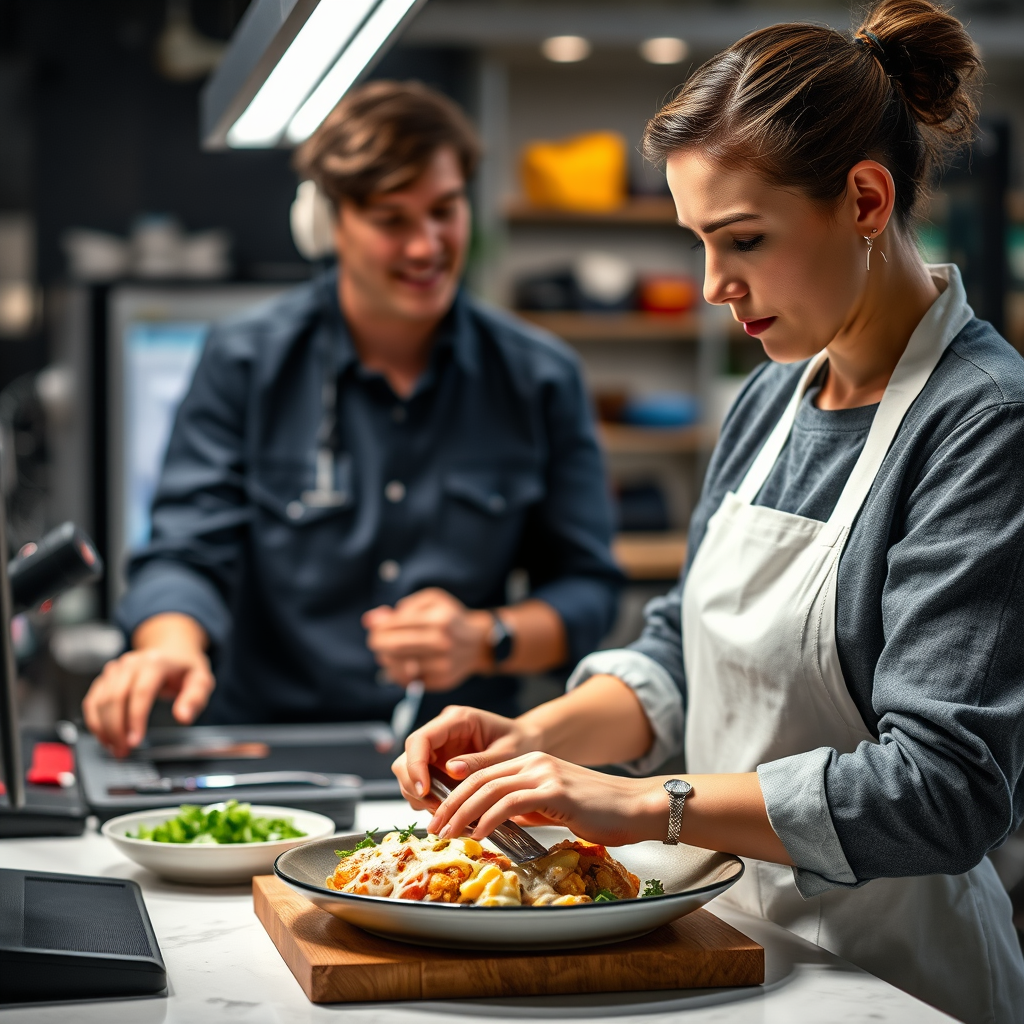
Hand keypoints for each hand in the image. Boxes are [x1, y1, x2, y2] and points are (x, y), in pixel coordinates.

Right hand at [82, 613, 212, 756]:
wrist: (172, 650)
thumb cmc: (185, 668)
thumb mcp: (201, 680)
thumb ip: (195, 698)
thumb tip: (183, 717)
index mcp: (156, 663)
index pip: (140, 692)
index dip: (135, 718)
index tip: (135, 741)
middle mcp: (131, 663)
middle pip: (116, 698)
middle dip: (116, 728)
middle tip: (123, 751)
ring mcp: (116, 669)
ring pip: (100, 700)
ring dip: (103, 728)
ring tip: (115, 748)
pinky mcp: (106, 678)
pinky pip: (93, 700)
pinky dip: (94, 721)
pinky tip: (104, 737)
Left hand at [363, 587, 492, 691]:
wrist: (479, 643)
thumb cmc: (450, 618)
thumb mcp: (431, 601)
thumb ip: (402, 608)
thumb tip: (370, 620)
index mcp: (440, 620)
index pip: (396, 625)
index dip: (379, 627)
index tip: (374, 627)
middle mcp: (443, 643)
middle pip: (395, 647)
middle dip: (378, 643)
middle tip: (375, 641)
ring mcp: (443, 665)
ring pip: (399, 666)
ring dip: (386, 659)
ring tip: (387, 652)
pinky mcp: (441, 681)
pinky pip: (409, 681)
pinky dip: (398, 673)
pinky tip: (400, 664)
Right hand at [391, 704, 537, 808]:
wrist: (528, 742)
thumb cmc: (521, 742)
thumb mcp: (507, 753)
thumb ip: (480, 761)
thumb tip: (451, 770)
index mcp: (458, 720)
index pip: (420, 739)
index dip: (415, 766)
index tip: (424, 791)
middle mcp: (442, 731)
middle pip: (408, 757)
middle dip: (415, 785)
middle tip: (436, 809)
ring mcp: (439, 747)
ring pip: (410, 772)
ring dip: (421, 795)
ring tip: (444, 812)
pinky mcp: (440, 763)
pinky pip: (423, 782)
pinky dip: (429, 799)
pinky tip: (447, 809)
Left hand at [427, 752, 667, 848]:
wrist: (635, 806)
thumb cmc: (598, 810)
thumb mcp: (553, 804)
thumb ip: (525, 806)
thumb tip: (496, 820)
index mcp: (531, 762)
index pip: (482, 773)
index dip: (455, 793)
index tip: (439, 813)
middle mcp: (534, 761)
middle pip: (478, 779)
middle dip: (450, 804)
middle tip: (433, 826)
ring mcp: (544, 773)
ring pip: (489, 789)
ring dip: (462, 813)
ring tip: (448, 833)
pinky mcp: (555, 790)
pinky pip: (511, 803)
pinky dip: (489, 819)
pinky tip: (479, 834)